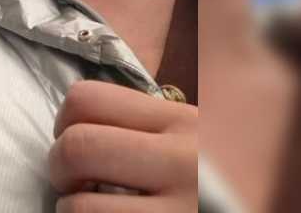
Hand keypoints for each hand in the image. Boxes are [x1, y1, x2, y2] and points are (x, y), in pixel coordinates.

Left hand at [49, 81, 196, 211]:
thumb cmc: (242, 187)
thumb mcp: (206, 140)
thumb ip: (159, 127)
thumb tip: (88, 124)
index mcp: (183, 121)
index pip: (88, 98)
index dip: (64, 121)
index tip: (71, 140)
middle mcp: (184, 159)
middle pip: (77, 145)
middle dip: (58, 167)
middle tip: (72, 183)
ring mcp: (181, 207)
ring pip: (80, 204)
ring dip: (71, 209)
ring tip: (90, 209)